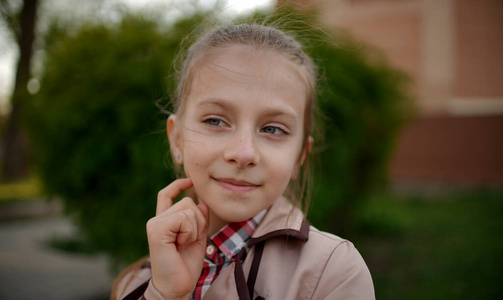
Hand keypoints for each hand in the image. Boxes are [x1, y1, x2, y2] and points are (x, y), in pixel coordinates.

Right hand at [146, 178, 208, 298]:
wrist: (177, 286)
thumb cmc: (185, 265)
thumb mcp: (198, 238)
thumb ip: (200, 220)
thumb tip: (202, 203)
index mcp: (165, 221)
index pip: (167, 194)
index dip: (178, 185)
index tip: (190, 181)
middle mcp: (157, 220)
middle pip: (188, 202)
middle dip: (199, 221)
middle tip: (189, 241)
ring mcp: (155, 224)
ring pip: (188, 208)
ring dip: (195, 228)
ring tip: (184, 244)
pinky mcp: (156, 230)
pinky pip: (184, 218)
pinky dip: (190, 232)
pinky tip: (181, 244)